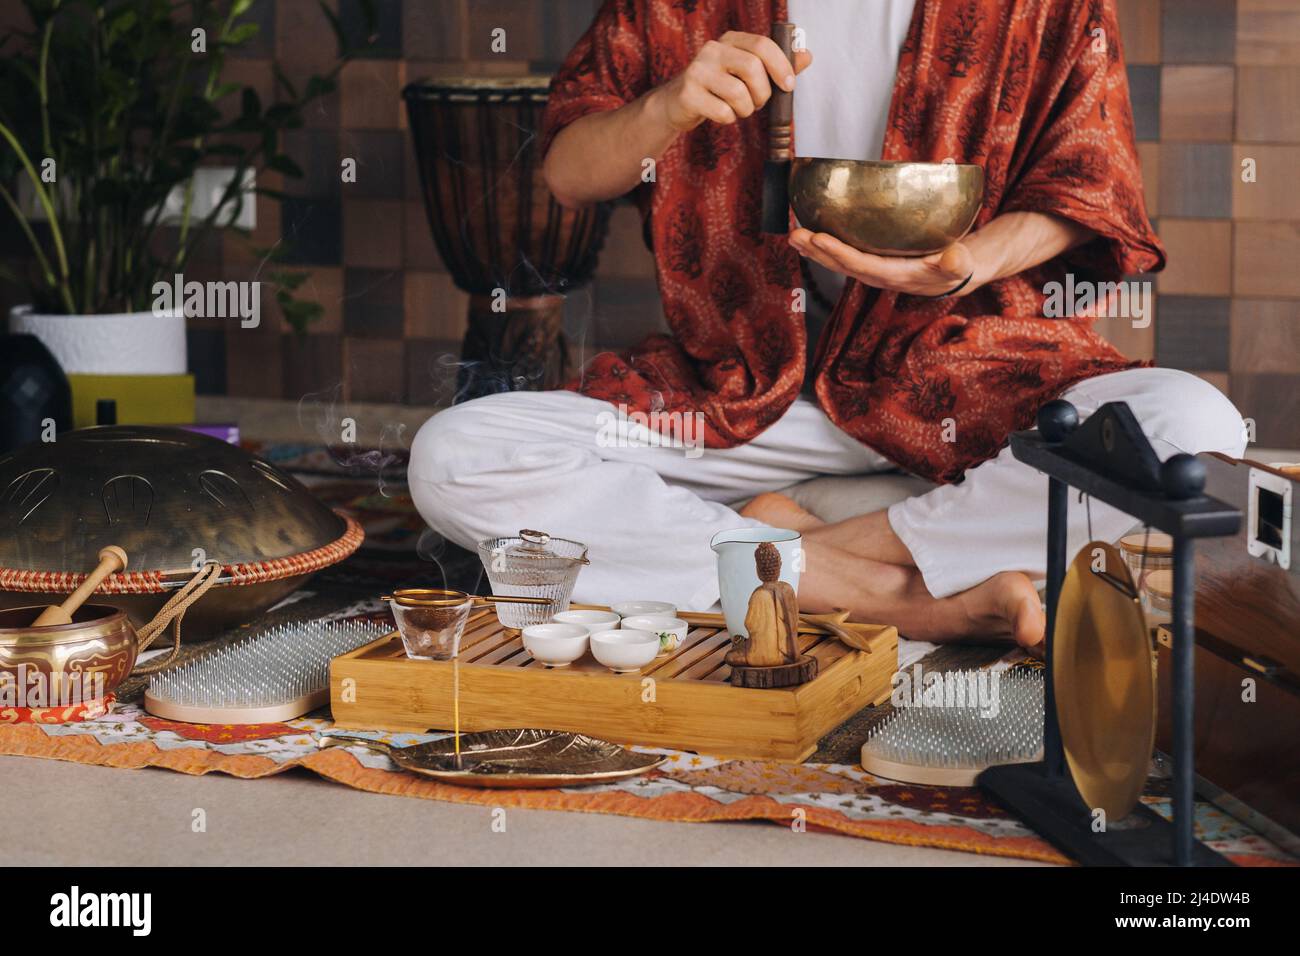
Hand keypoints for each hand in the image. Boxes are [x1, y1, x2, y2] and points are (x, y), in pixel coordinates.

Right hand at [651, 32, 812, 131]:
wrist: (677, 103)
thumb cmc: (718, 88)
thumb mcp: (746, 73)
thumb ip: (776, 65)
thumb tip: (807, 55)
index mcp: (730, 40)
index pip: (762, 44)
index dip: (780, 65)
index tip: (788, 86)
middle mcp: (712, 50)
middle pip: (751, 68)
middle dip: (762, 93)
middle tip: (758, 103)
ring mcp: (698, 71)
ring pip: (738, 93)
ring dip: (746, 109)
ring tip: (739, 110)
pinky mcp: (688, 94)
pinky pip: (723, 111)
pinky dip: (729, 119)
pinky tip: (722, 114)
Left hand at [789, 228, 976, 297]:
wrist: (954, 273)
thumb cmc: (957, 265)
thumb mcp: (962, 263)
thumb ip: (957, 262)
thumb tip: (955, 260)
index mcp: (896, 275)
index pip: (861, 265)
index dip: (839, 253)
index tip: (819, 238)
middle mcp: (878, 275)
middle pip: (842, 265)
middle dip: (817, 251)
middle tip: (795, 235)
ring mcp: (872, 270)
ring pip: (838, 261)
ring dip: (814, 250)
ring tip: (794, 236)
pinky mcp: (870, 262)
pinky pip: (842, 255)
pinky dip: (823, 247)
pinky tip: (808, 237)